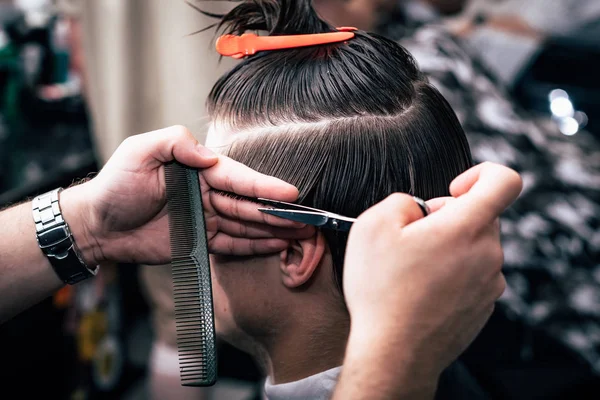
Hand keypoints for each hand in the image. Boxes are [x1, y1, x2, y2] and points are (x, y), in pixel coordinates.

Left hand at [61, 126, 311, 265]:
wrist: (97, 225)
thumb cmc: (116, 185)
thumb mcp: (139, 151)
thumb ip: (175, 142)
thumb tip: (210, 155)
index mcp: (197, 169)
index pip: (237, 177)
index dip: (264, 186)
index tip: (290, 194)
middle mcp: (207, 193)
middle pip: (249, 203)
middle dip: (278, 211)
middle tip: (307, 219)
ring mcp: (206, 218)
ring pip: (246, 224)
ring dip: (273, 229)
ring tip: (300, 234)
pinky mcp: (200, 241)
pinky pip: (232, 243)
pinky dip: (253, 245)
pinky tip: (275, 245)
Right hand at [342, 162, 521, 380]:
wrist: (394, 354)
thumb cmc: (382, 291)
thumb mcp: (372, 225)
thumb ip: (402, 200)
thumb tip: (418, 208)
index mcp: (466, 228)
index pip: (505, 181)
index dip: (480, 174)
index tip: (453, 190)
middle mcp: (488, 254)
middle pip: (481, 215)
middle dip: (448, 217)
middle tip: (413, 239)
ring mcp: (490, 283)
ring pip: (474, 246)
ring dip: (448, 248)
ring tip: (412, 270)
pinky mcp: (484, 306)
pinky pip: (472, 274)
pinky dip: (451, 274)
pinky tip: (421, 291)